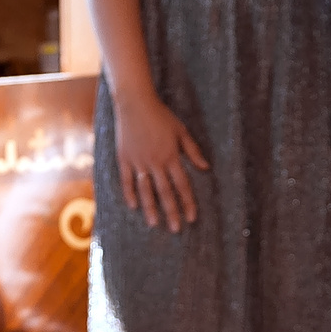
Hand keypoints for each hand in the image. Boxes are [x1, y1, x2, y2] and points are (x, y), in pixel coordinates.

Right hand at [112, 91, 209, 231]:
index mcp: (171, 156)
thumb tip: (206, 167)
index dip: (187, 202)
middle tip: (175, 229)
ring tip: (154, 224)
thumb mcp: (181, 131)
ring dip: (150, 208)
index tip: (191, 218)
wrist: (134, 102)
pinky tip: (134, 207)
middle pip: (165, 192)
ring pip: (145, 190)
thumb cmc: (160, 115)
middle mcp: (155, 161)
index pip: (182, 185)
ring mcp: (138, 161)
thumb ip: (193, 151)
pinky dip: (130, 193)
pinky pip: (126, 180)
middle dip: (171, 211)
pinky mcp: (124, 158)